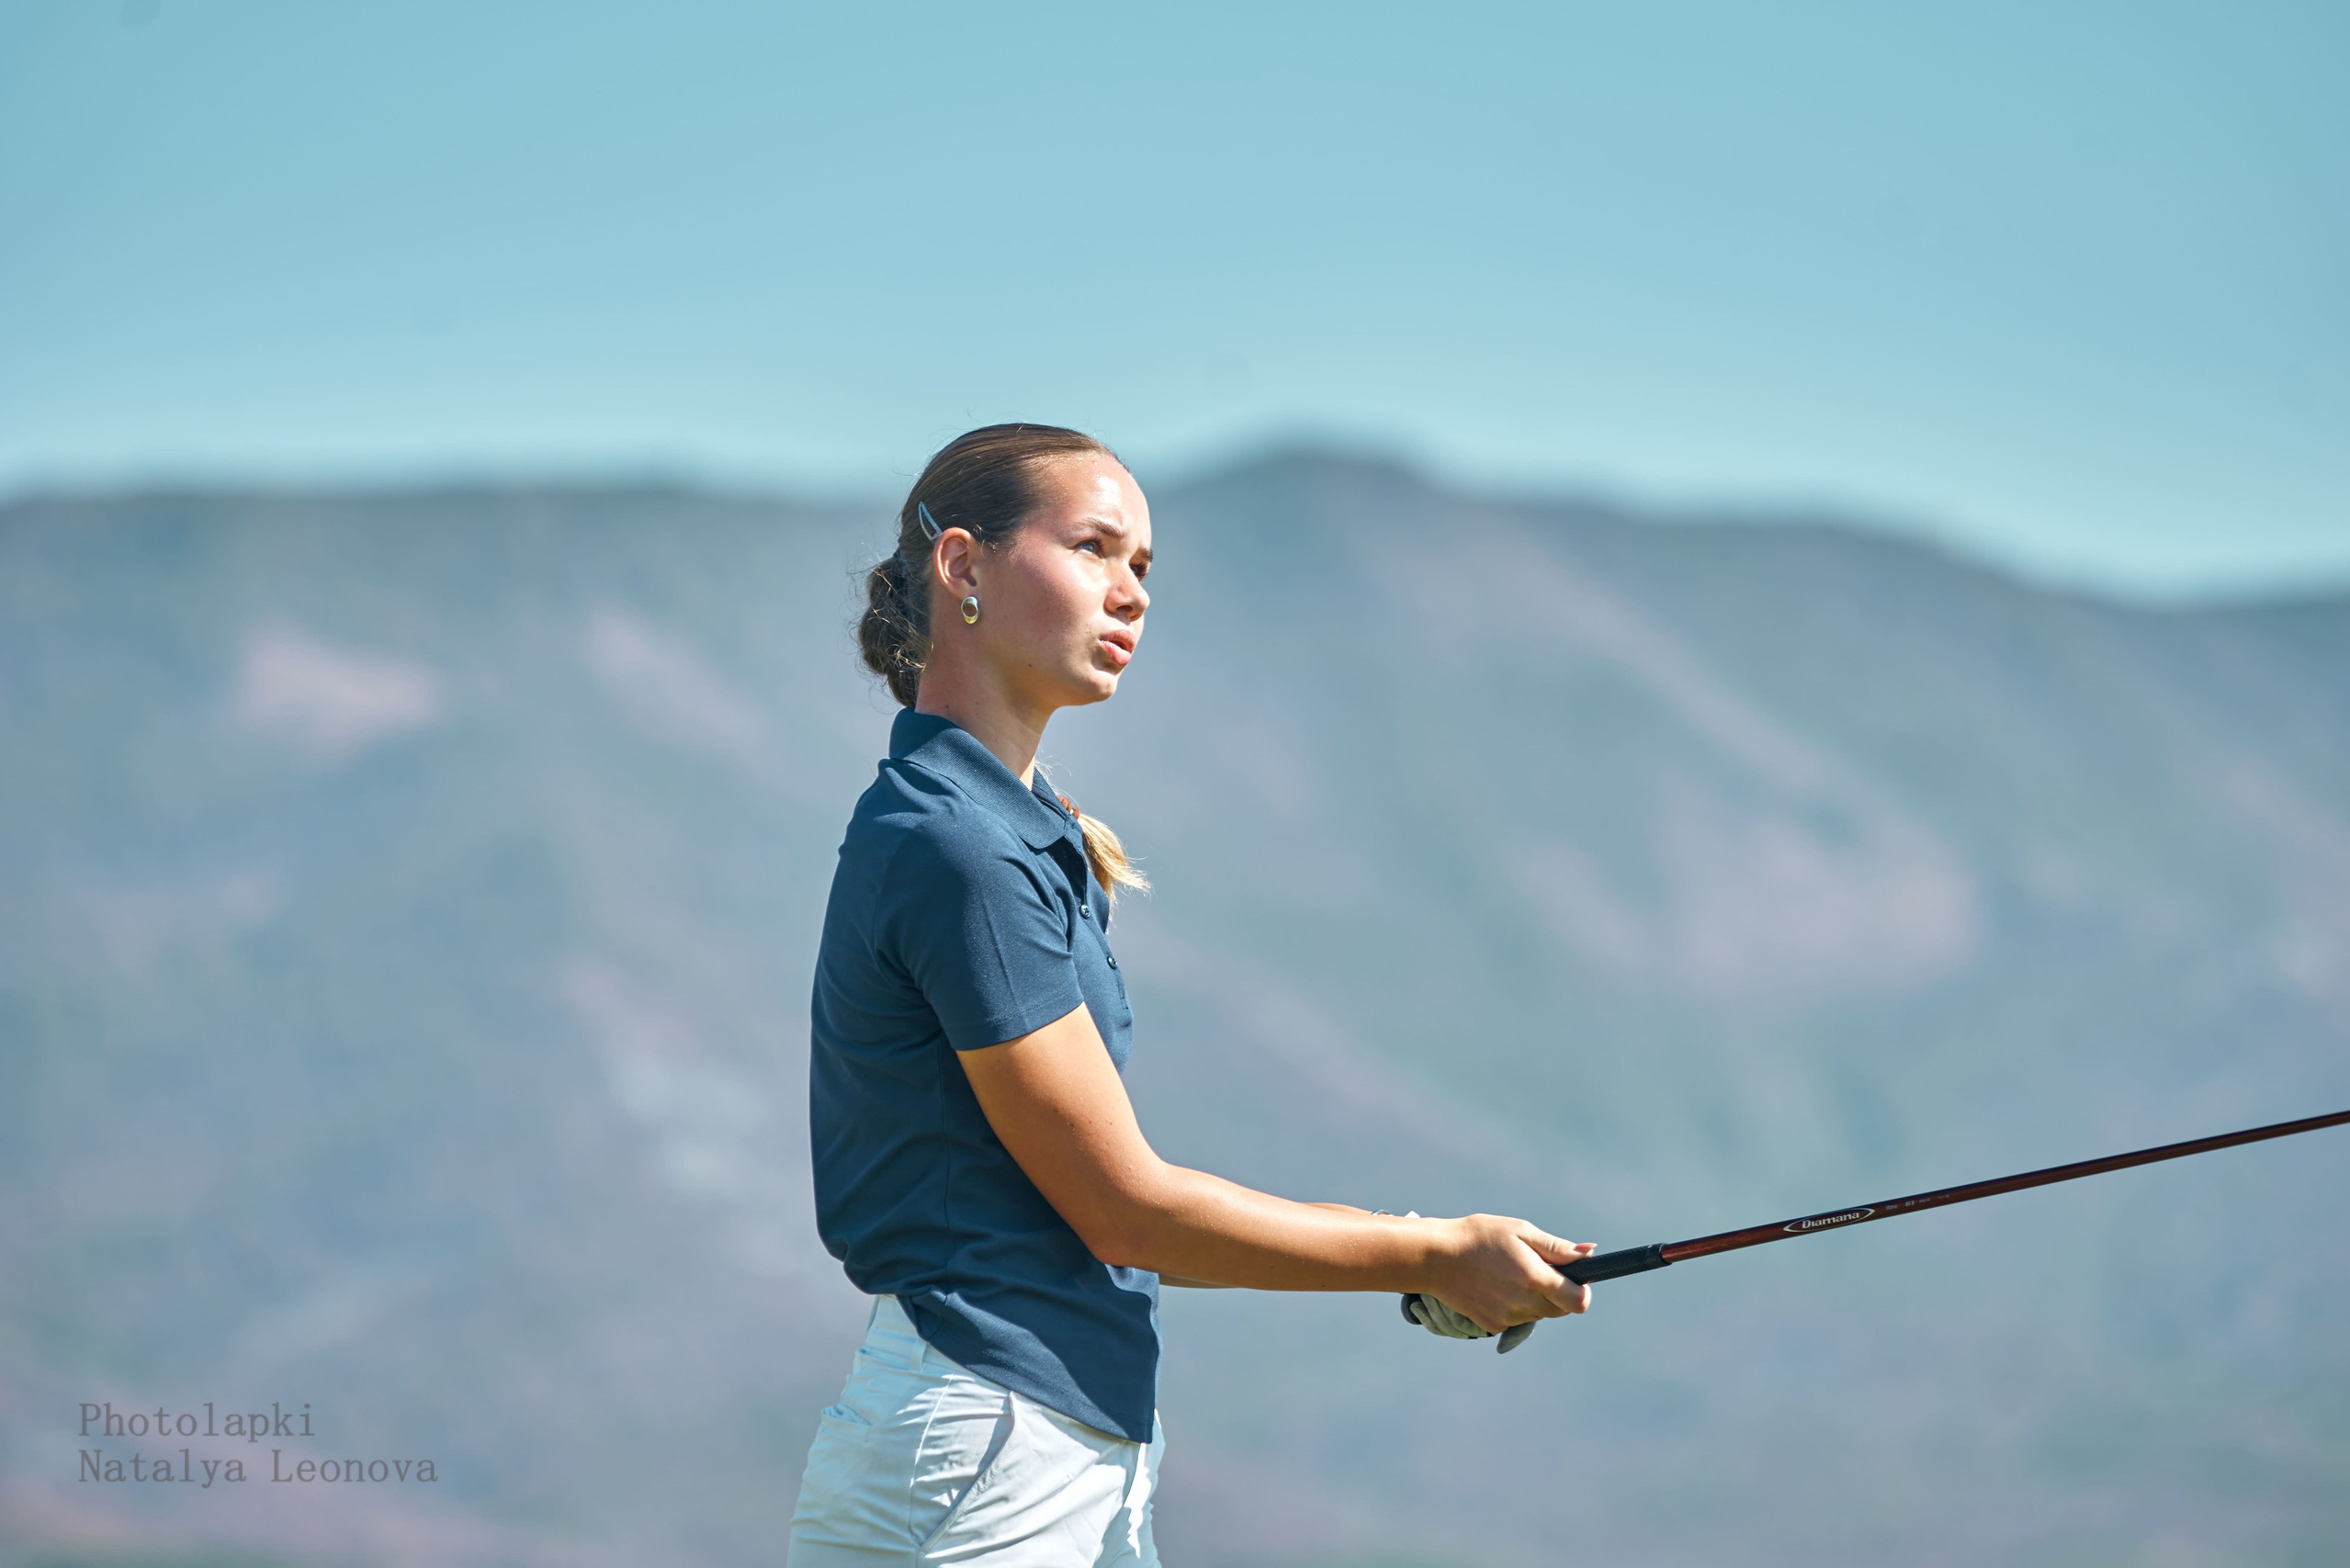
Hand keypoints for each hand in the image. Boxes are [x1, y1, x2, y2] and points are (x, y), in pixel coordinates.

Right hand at [1421, 1215, 1594, 1341]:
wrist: (1435, 1257)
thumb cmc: (1479, 1237)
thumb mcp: (1520, 1231)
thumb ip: (1556, 1248)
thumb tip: (1589, 1254)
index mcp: (1535, 1278)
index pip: (1578, 1301)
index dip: (1582, 1290)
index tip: (1575, 1278)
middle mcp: (1524, 1304)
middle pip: (1559, 1309)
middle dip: (1556, 1291)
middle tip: (1534, 1267)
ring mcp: (1507, 1318)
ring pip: (1537, 1314)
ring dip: (1533, 1298)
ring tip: (1509, 1273)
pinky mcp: (1492, 1326)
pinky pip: (1516, 1319)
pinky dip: (1513, 1305)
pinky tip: (1495, 1286)